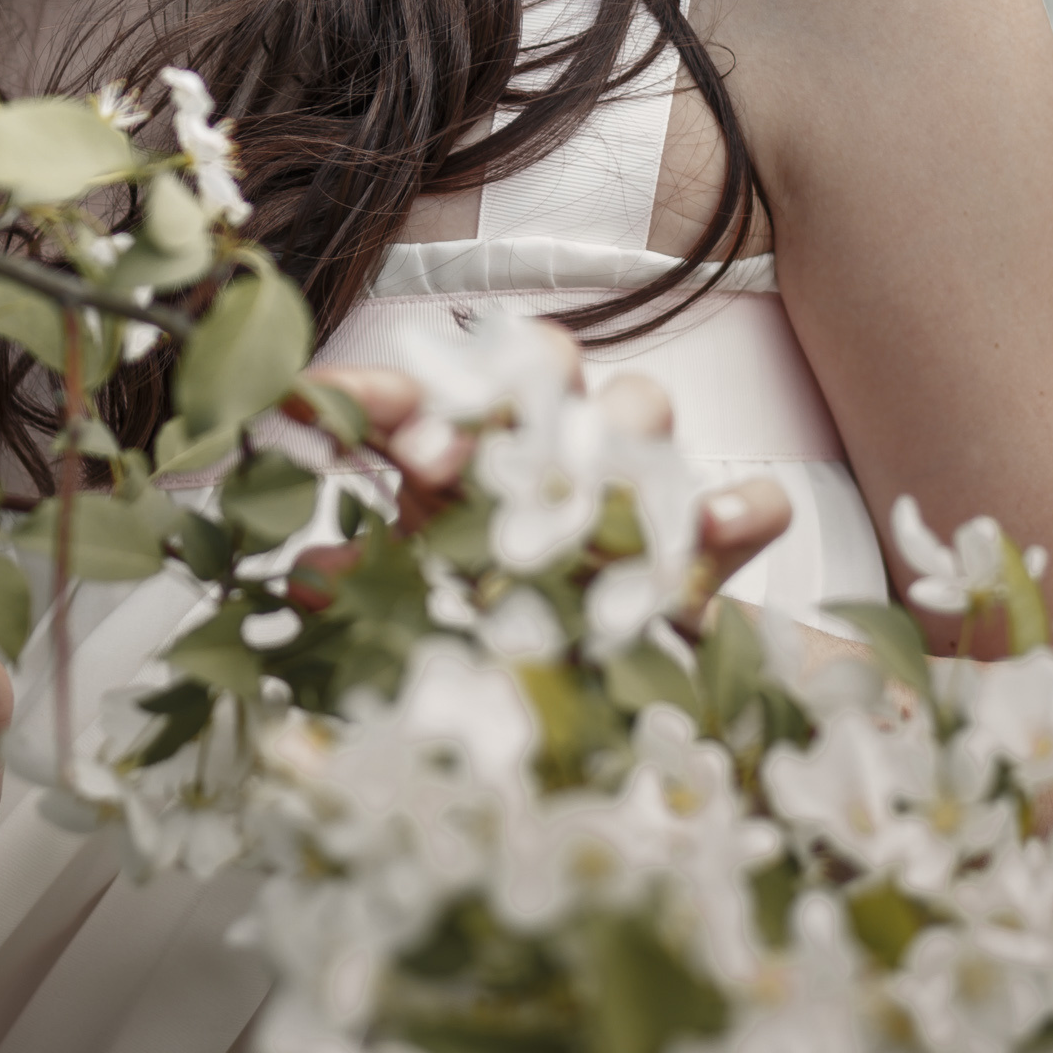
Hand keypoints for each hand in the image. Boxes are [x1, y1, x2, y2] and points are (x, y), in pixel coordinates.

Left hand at [294, 329, 791, 627]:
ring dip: (609, 431)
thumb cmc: (500, 621)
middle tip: (440, 458)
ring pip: (647, 402)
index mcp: (483, 445)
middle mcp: (564, 443)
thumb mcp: (422, 601)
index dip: (382, 387)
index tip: (332, 415)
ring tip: (572, 485)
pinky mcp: (715, 546)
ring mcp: (645, 484)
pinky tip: (706, 533)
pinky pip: (752, 506)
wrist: (609, 695)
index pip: (431, 382)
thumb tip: (301, 580)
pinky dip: (737, 511)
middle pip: (548, 357)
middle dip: (498, 388)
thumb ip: (369, 582)